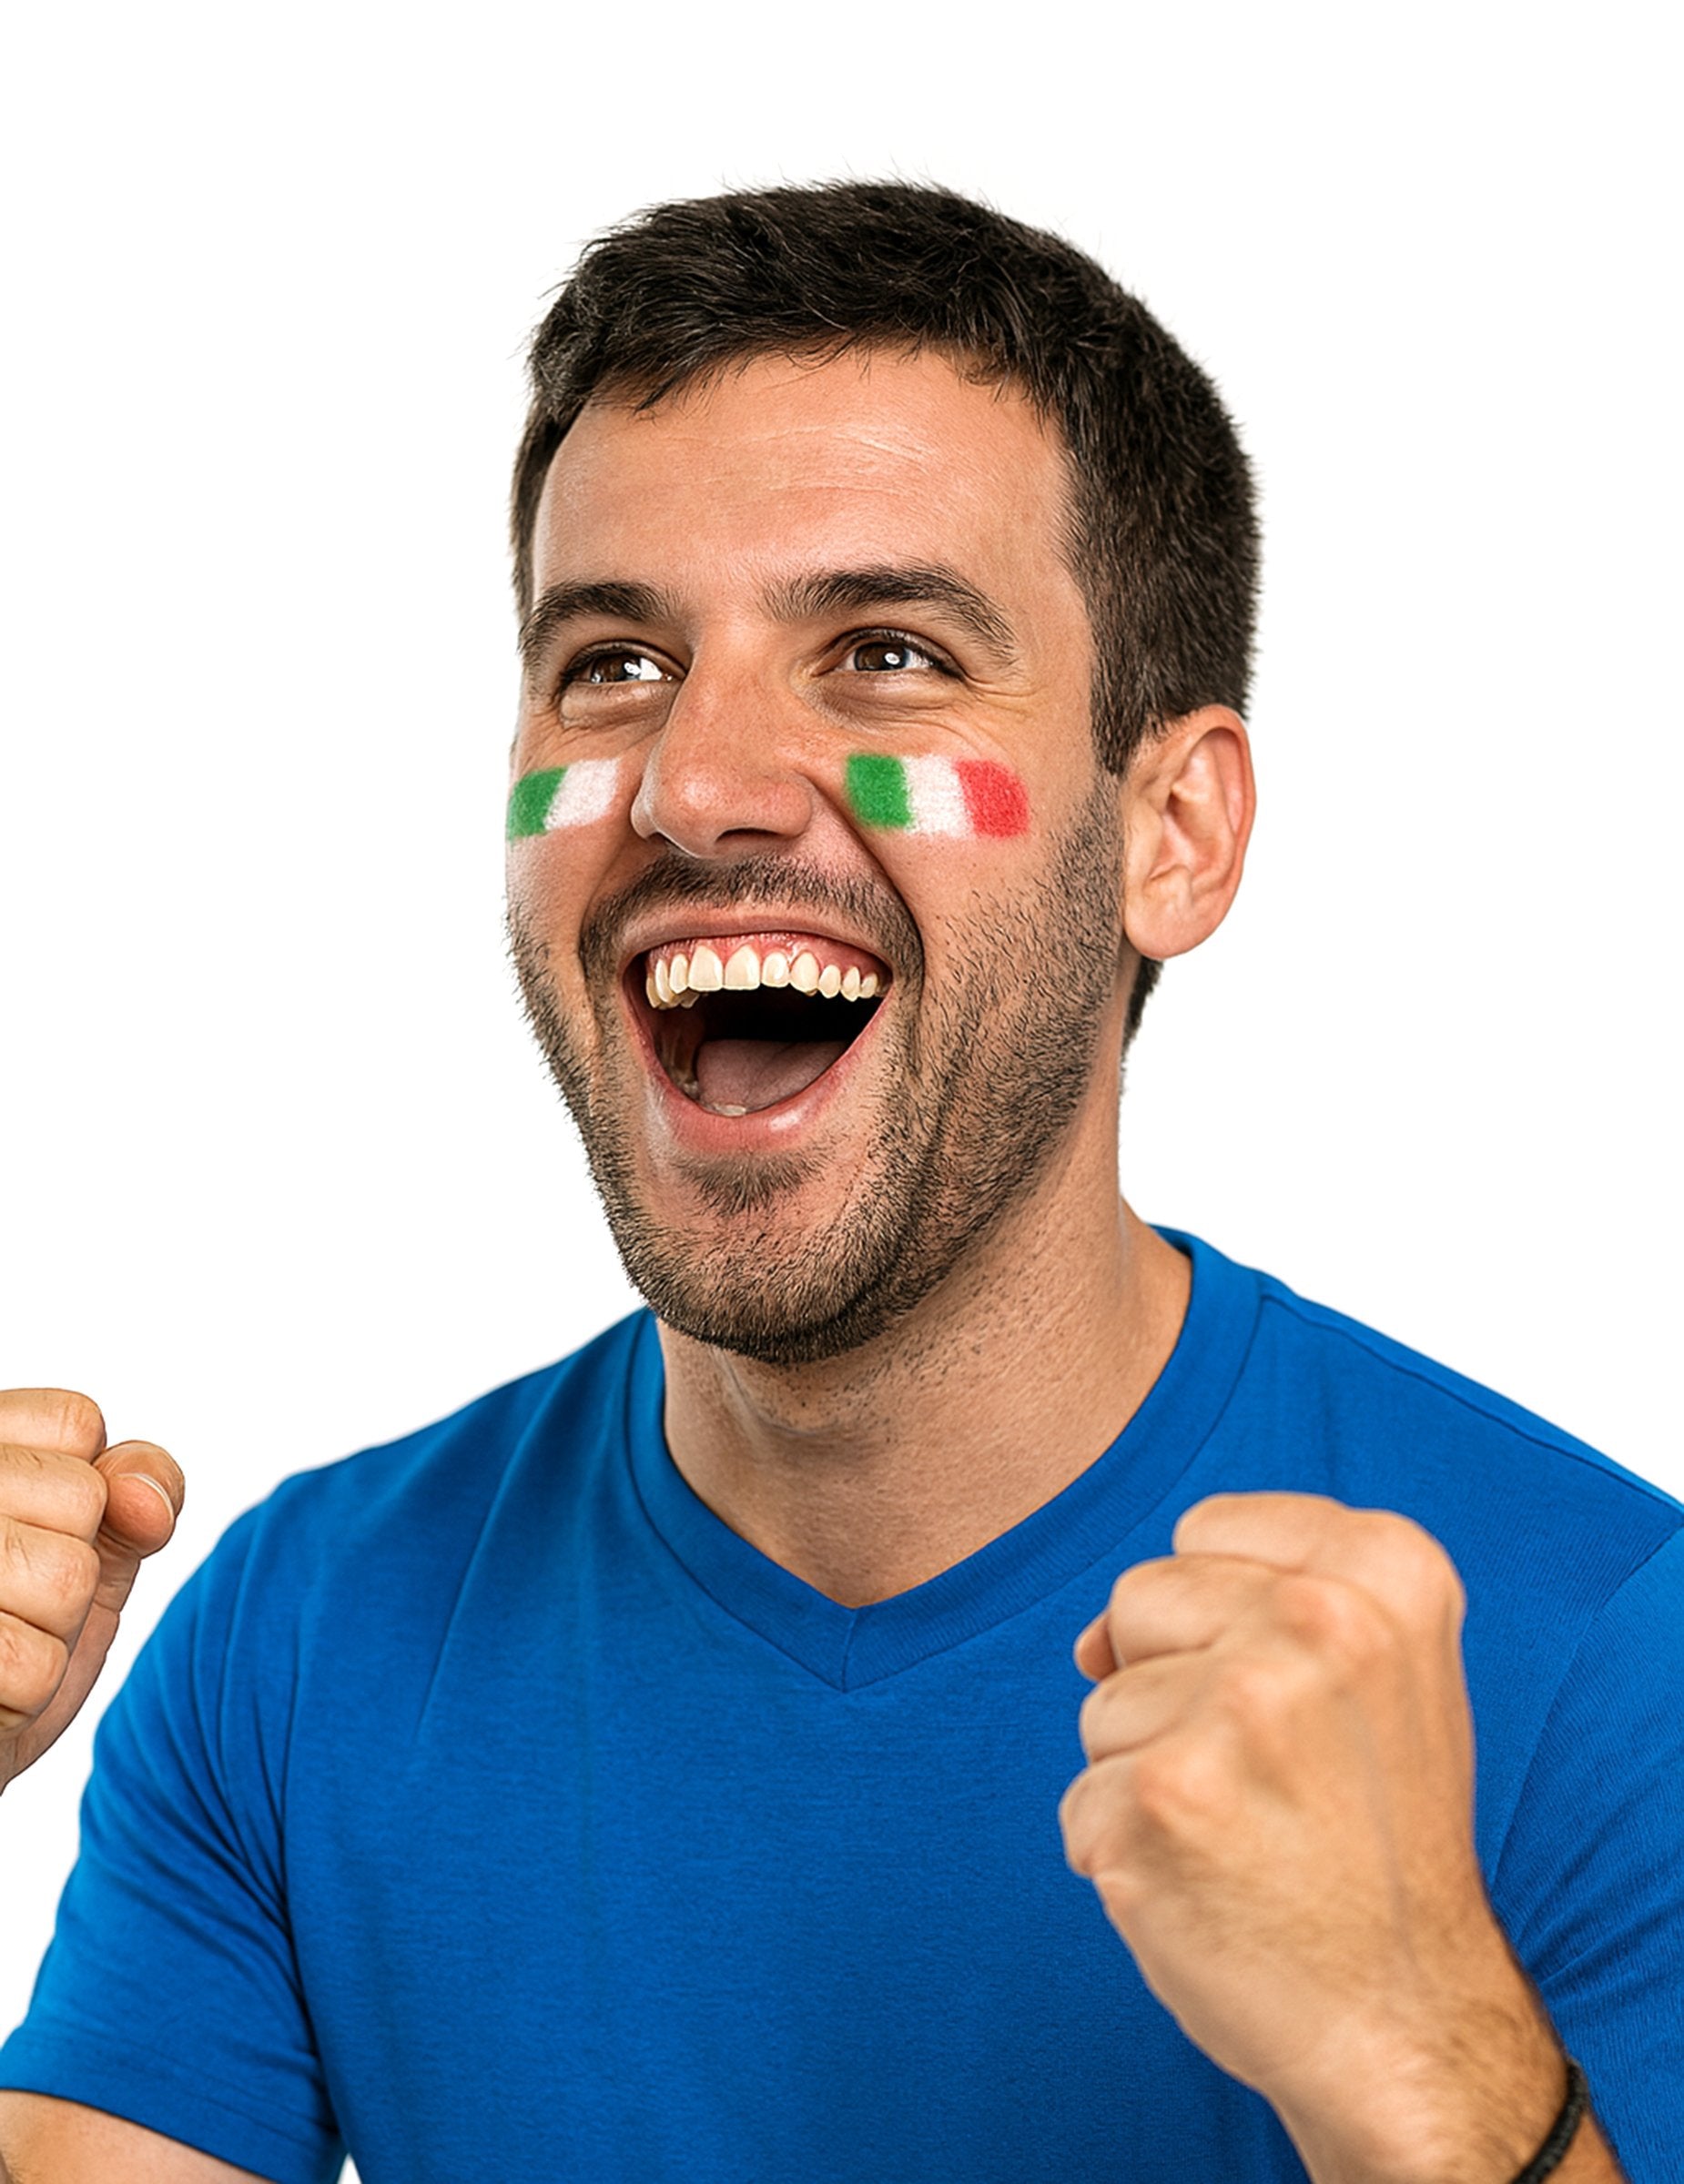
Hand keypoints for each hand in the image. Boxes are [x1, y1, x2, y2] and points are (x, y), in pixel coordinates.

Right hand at [0, 1388, 183, 1795]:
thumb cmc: (16, 1638)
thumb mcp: (89, 1551)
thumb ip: (131, 1499)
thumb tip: (146, 1501)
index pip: (76, 1421)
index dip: (87, 1491)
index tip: (35, 1529)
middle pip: (80, 1497)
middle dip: (71, 1564)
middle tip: (12, 1600)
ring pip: (65, 1577)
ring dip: (52, 1631)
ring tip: (1, 1638)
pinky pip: (34, 1664)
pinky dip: (27, 1693)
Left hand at [1058, 1492, 1555, 2172]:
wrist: (1411, 2023)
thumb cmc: (1376, 1840)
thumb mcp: (1375, 1675)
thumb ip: (1245, 1600)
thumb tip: (1087, 1640)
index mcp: (1386, 1569)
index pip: (1205, 1530)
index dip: (1225, 1621)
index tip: (1298, 1702)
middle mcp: (1316, 1621)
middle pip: (1139, 1599)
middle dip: (1173, 1687)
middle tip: (1269, 1780)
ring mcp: (1234, 1710)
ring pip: (1103, 1705)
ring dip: (1148, 1777)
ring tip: (1246, 1837)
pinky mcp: (1159, 1801)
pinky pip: (1079, 1801)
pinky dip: (1123, 1855)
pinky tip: (1207, 1889)